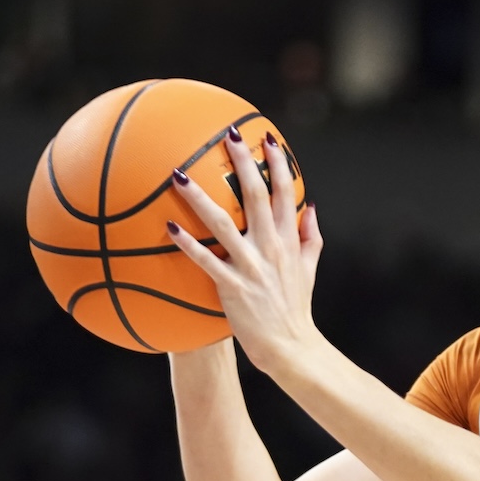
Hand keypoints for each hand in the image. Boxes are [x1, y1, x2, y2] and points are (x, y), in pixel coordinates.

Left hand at [165, 124, 323, 372]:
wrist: (290, 346)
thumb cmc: (296, 308)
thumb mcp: (310, 270)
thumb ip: (311, 238)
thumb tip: (311, 208)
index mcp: (289, 240)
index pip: (285, 193)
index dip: (278, 163)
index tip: (268, 138)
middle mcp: (270, 247)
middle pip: (255, 196)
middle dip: (243, 163)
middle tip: (227, 134)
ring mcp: (251, 266)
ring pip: (223, 224)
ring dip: (201, 198)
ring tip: (179, 175)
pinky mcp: (233, 286)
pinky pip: (206, 262)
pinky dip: (188, 245)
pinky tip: (168, 228)